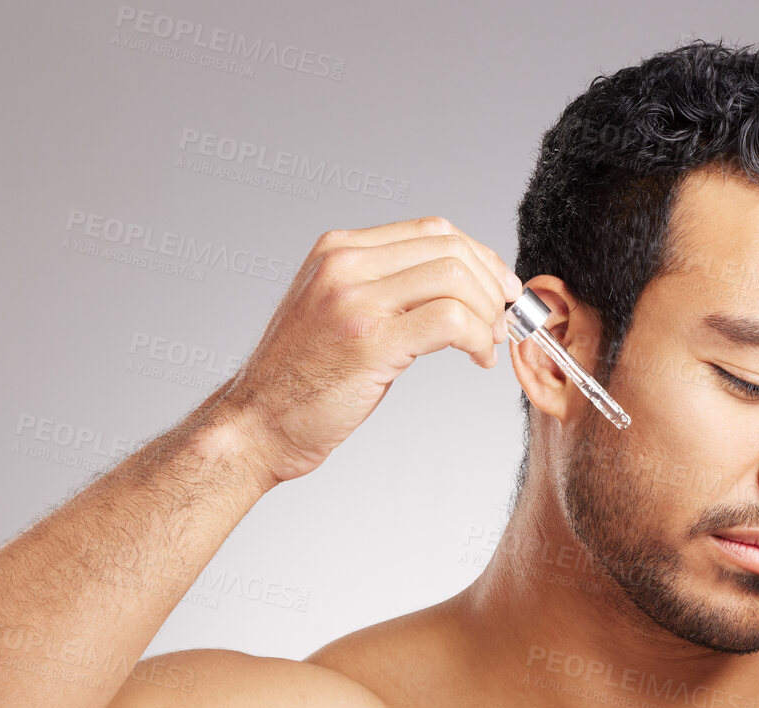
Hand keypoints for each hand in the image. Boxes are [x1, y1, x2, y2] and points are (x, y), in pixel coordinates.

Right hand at [216, 214, 522, 483]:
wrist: (254, 426)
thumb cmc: (298, 383)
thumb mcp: (337, 315)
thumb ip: (385, 292)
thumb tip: (454, 291)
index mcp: (337, 251)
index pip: (432, 230)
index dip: (479, 256)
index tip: (498, 289)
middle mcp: (344, 265)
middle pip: (450, 247)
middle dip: (492, 284)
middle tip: (503, 320)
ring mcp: (355, 300)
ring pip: (455, 278)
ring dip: (487, 312)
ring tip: (487, 344)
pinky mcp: (370, 342)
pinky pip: (450, 320)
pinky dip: (477, 337)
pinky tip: (477, 358)